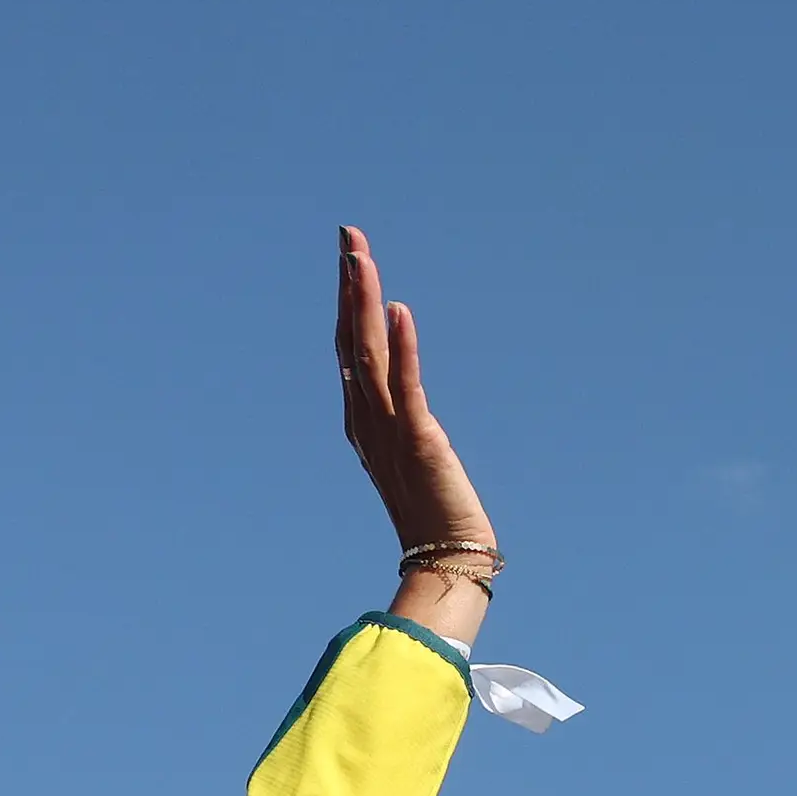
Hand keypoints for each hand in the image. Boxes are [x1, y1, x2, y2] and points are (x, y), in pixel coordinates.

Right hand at [334, 226, 494, 645]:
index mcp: (362, 421)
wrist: (448, 560)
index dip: (348, 302)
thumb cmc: (434, 515)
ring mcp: (388, 429)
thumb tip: (406, 403)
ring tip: (361, 255)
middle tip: (349, 235)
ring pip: (369, 352)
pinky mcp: (419, 440)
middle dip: (350, 285)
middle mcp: (367, 419)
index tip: (351, 257)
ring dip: (365, 301)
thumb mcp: (412, 457)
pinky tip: (400, 309)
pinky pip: (407, 385)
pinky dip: (402, 346)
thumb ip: (402, 424)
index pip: (351, 348)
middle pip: (352, 338)